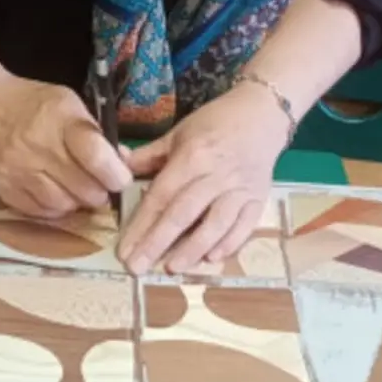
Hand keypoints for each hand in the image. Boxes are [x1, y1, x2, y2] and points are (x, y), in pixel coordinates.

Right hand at [0, 72, 132, 218]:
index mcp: (60, 119)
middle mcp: (37, 147)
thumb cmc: (32, 103)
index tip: (121, 179)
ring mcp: (17, 171)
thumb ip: (94, 132)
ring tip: (76, 190)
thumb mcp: (68, 103)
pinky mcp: (1, 188)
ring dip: (76, 203)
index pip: (94, 155)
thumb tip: (122, 163)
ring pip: (62, 205)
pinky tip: (55, 194)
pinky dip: (53, 209)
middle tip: (100, 187)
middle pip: (83, 188)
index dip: (115, 174)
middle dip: (99, 192)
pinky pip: (38, 212)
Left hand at [117, 81, 289, 273]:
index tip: (125, 249)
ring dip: (193, 248)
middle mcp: (216, 175)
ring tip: (173, 267)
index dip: (142, 224)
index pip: (162, 195)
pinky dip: (230, 242)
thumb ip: (150, 155)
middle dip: (159, 242)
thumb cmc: (216, 123)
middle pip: (184, 213)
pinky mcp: (259, 198)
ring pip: (216, 223)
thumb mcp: (179, 132)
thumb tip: (118, 169)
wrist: (262, 114)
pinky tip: (212, 257)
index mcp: (192, 156)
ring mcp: (240, 189)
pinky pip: (245, 225)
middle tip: (138, 267)